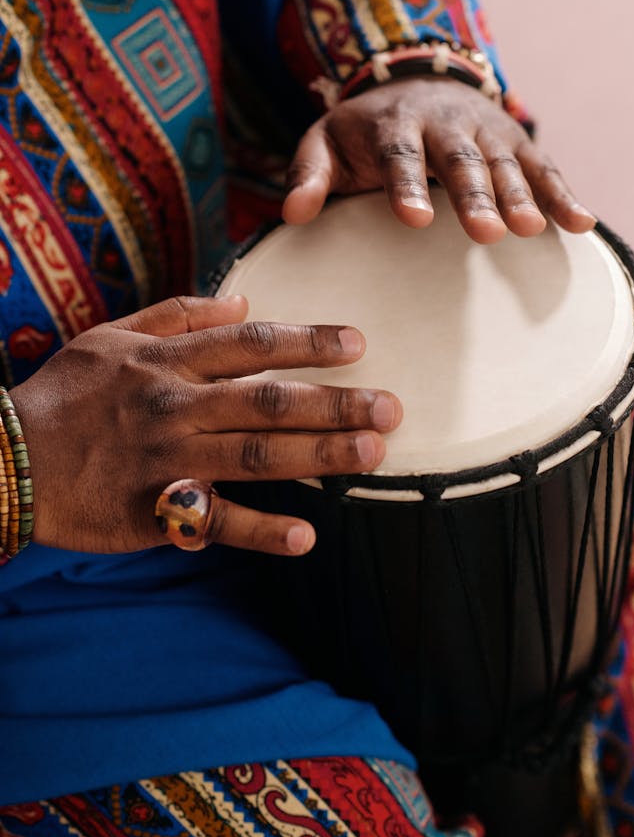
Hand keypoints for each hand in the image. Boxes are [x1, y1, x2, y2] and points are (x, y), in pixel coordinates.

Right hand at [10, 296, 400, 555]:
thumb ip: (178, 315)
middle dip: (333, 403)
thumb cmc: (65, 394)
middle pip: (266, 400)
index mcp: (166, 361)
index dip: (307, 341)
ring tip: (371, 455)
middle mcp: (173, 405)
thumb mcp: (112, 336)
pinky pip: (214, 522)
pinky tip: (306, 536)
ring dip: (317, 456)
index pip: (251, 343)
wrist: (6, 459)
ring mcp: (165, 460)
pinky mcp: (153, 511)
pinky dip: (260, 530)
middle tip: (391, 407)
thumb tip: (243, 299)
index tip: (357, 342)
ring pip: (254, 456)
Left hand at [283, 78, 594, 242]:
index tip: (415, 219)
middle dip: (474, 195)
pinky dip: (564, 195)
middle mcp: (446, 124)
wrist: (415, 83)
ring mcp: (487, 131)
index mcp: (395, 125)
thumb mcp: (326, 143)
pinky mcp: (517, 142)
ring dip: (521, 195)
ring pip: (506, 163)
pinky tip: (582, 225)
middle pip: (462, 160)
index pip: (400, 156)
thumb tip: (291, 216)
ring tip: (531, 230)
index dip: (407, 185)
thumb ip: (308, 175)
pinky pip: (544, 168)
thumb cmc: (364, 132)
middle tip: (487, 233)